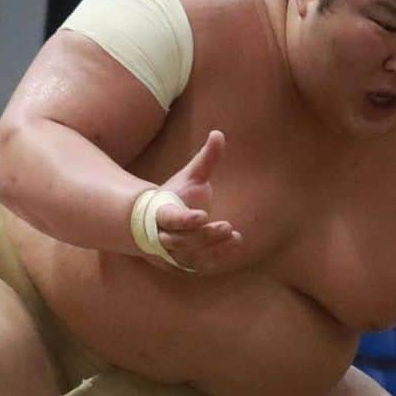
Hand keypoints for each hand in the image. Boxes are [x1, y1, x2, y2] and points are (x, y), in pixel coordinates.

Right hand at [151, 130, 242, 270]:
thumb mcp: (191, 176)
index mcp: (161, 213)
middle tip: (226, 226)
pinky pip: (201, 263)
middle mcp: (165, 235)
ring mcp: (174, 252)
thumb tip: (219, 133)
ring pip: (191, 254)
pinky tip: (235, 241)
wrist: (159, 224)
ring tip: (232, 233)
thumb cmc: (178, 196)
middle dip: (203, 235)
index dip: (184, 219)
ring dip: (212, 246)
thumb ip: (206, 159)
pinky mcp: (186, 262)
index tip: (202, 215)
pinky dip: (218, 255)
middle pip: (182, 240)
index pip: (170, 219)